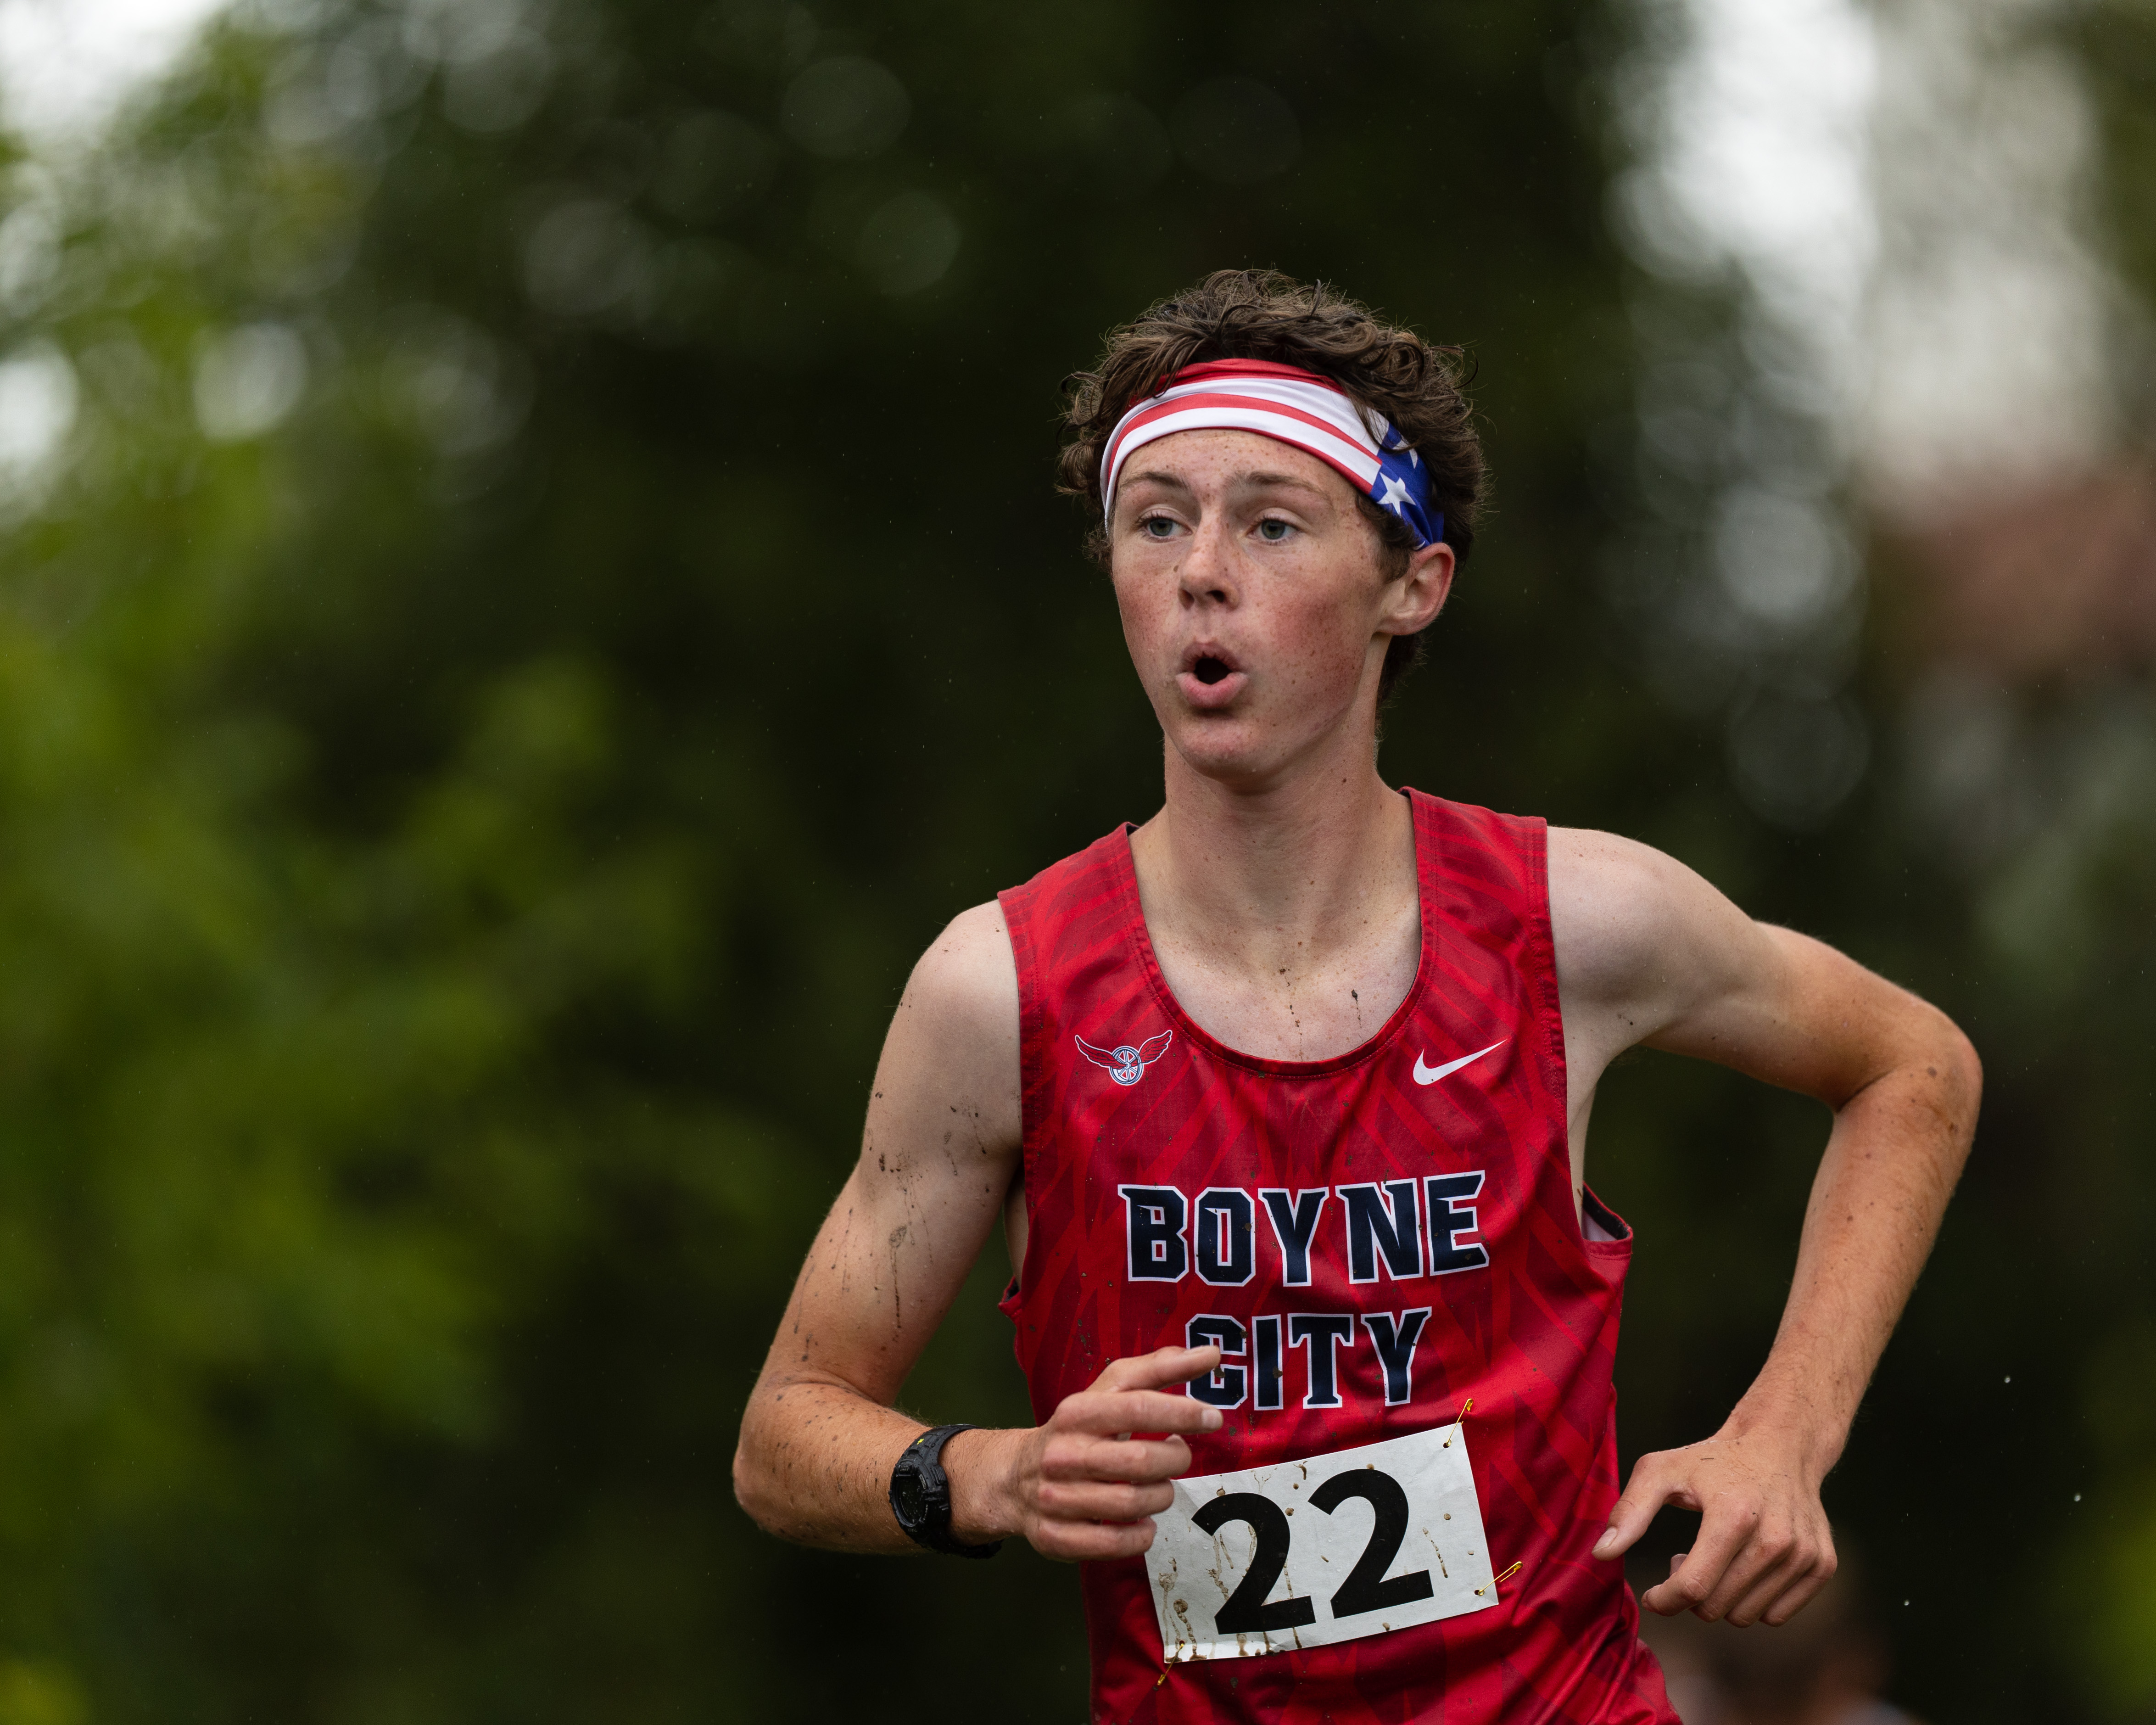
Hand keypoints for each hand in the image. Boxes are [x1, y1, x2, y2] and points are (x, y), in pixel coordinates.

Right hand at [948, 1345, 1222, 1560]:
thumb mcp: (1108, 1391)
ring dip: (1161, 1496)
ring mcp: (1055, 1498)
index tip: (1211, 1418)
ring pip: (1132, 1504)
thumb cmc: (1078, 1430)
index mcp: (1076, 1413)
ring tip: (1159, 1486)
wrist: (1013, 1477)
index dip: (1182, 1413)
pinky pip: (1113, 1543)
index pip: (1138, 1408)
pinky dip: (1140, 1535)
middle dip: (1175, 1459)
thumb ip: (1158, 1370)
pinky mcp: (1054, 1536)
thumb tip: (1211, 1354)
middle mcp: (1063, 1454)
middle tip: (1179, 1454)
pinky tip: (1144, 1521)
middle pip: (1141, 1461)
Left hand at [1591, 1427, 1836, 1625]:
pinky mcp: (1822, 1565)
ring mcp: (1804, 1554)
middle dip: (1692, 1595)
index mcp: (1734, 1515)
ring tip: (1715, 1559)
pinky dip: (1754, 1600)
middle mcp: (1776, 1538)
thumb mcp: (1662, 1471)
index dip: (1665, 1600)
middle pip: (1718, 1607)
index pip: (1694, 1588)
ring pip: (1746, 1617)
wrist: (1780, 1446)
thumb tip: (1602, 1554)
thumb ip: (1629, 1512)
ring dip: (1722, 1597)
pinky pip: (1777, 1616)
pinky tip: (1743, 1566)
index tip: (1652, 1595)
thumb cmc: (1712, 1461)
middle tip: (1686, 1560)